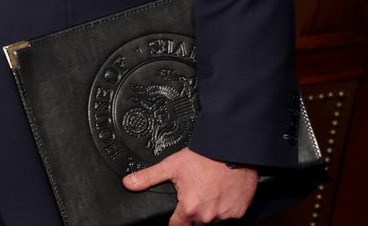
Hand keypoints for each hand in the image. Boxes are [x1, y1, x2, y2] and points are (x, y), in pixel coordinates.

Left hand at [123, 148, 257, 224]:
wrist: (231, 149)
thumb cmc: (204, 157)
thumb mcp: (172, 165)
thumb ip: (149, 177)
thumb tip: (129, 183)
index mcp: (189, 209)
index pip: (177, 225)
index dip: (176, 219)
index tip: (177, 214)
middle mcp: (207, 216)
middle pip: (196, 221)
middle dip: (194, 211)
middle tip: (196, 192)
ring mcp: (224, 215)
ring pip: (213, 219)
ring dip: (210, 209)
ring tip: (210, 190)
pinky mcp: (239, 212)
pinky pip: (229, 215)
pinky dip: (226, 206)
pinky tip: (222, 191)